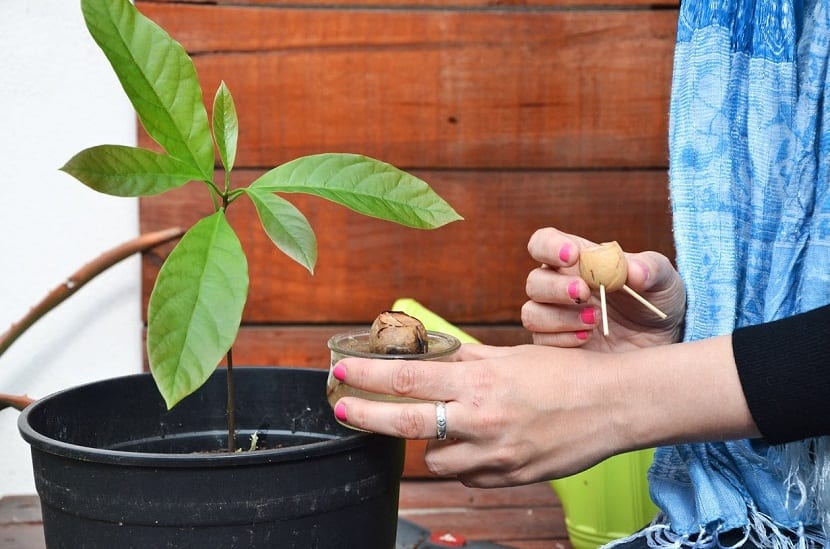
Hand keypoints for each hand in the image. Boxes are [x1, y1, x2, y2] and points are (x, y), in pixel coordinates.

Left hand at [331, 343, 627, 486]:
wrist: (615, 406)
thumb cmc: (567, 375)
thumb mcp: (513, 356)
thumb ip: (470, 358)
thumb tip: (437, 352)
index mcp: (480, 382)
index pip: (409, 378)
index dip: (369, 377)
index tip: (343, 374)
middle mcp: (482, 419)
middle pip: (406, 423)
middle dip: (366, 416)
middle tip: (343, 409)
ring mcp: (495, 455)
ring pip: (434, 460)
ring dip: (429, 445)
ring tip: (445, 426)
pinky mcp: (509, 478)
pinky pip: (468, 476)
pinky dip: (464, 461)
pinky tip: (478, 444)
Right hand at [522, 227, 685, 350]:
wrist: (661, 344)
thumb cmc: (657, 302)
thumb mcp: (664, 281)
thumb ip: (650, 269)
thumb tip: (633, 270)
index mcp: (577, 261)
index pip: (544, 244)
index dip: (550, 247)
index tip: (572, 255)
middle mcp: (558, 287)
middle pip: (535, 281)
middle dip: (556, 287)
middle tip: (584, 293)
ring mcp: (555, 318)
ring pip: (532, 313)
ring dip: (560, 316)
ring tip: (595, 321)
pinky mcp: (557, 346)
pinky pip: (542, 341)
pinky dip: (563, 339)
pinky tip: (588, 338)